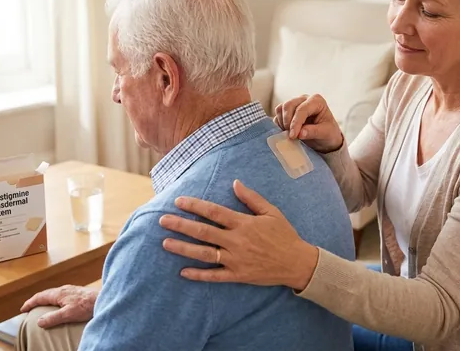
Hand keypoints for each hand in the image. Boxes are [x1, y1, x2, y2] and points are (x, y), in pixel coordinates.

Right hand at [20, 285, 97, 327]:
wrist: (104, 299)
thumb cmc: (87, 306)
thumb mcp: (68, 314)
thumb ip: (53, 318)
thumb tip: (39, 321)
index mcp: (59, 293)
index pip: (40, 296)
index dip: (30, 303)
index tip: (23, 309)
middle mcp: (64, 289)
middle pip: (46, 294)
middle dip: (36, 300)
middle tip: (29, 308)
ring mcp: (71, 290)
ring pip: (54, 294)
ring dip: (46, 300)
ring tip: (42, 307)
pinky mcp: (78, 293)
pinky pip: (61, 295)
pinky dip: (55, 300)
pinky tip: (59, 305)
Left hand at [159, 180, 318, 290]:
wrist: (297, 263)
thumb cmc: (285, 235)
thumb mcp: (271, 212)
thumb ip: (251, 198)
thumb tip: (235, 183)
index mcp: (243, 224)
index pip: (214, 212)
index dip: (195, 206)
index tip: (179, 201)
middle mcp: (236, 241)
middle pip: (203, 232)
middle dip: (181, 225)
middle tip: (162, 220)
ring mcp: (235, 260)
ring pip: (204, 254)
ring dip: (183, 248)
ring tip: (165, 243)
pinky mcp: (238, 275)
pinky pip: (214, 276)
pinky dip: (198, 274)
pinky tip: (183, 272)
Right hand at [274, 94, 343, 152]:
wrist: (325, 137)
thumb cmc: (328, 133)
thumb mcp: (326, 133)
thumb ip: (314, 132)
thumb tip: (300, 133)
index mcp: (317, 101)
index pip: (302, 109)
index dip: (296, 123)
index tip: (293, 136)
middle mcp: (304, 99)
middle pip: (288, 105)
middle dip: (287, 121)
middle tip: (291, 136)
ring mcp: (295, 103)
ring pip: (281, 108)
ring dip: (282, 122)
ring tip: (289, 134)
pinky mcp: (288, 111)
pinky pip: (278, 114)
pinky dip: (279, 123)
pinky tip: (286, 132)